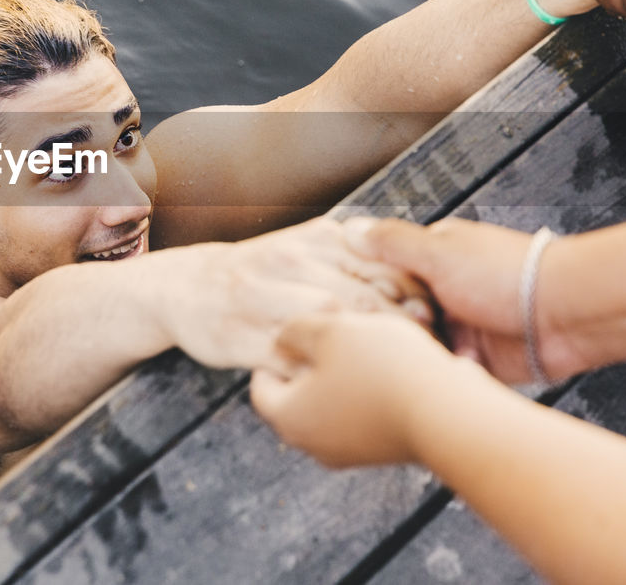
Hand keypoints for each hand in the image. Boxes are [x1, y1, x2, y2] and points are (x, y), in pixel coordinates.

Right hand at [166, 217, 431, 371]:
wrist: (187, 288)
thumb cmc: (260, 273)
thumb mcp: (307, 245)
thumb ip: (357, 255)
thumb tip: (421, 277)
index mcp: (316, 238)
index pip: (383, 264)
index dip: (416, 294)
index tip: (439, 318)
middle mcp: (290, 261)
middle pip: (362, 296)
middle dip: (399, 328)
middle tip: (425, 352)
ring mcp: (263, 298)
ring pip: (329, 324)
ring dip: (366, 352)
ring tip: (391, 371)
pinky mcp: (242, 338)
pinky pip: (291, 361)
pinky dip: (321, 376)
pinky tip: (341, 387)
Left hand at [250, 313, 454, 467]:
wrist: (450, 414)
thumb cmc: (383, 368)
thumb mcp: (331, 331)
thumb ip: (297, 331)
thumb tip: (283, 339)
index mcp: (289, 418)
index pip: (260, 387)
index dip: (270, 355)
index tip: (287, 333)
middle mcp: (314, 444)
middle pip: (296, 398)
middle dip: (308, 363)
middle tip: (326, 334)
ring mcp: (351, 453)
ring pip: (332, 405)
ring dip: (341, 376)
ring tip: (363, 343)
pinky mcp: (384, 451)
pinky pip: (362, 416)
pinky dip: (366, 392)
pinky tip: (389, 364)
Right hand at [348, 217, 582, 382]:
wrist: (566, 314)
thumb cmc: (511, 274)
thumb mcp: (439, 252)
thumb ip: (391, 244)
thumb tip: (350, 229)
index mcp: (431, 258)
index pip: (378, 274)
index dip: (365, 290)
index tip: (355, 301)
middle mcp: (441, 291)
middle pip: (391, 314)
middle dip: (390, 325)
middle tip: (398, 326)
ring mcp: (457, 326)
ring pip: (412, 345)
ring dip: (414, 349)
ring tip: (420, 348)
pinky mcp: (472, 359)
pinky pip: (440, 369)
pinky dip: (438, 370)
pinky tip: (441, 366)